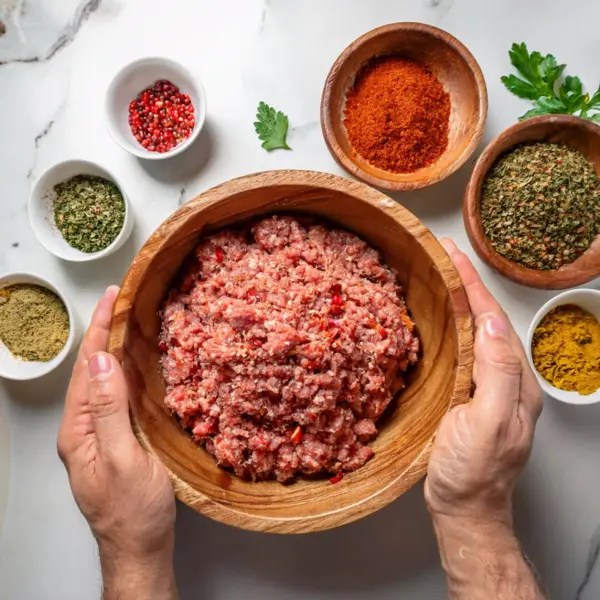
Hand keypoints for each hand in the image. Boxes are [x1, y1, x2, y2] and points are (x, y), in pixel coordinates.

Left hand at [58, 287, 176, 598]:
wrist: (139, 548)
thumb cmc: (134, 511)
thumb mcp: (124, 459)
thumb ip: (110, 409)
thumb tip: (101, 361)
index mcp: (79, 430)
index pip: (87, 368)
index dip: (101, 330)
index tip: (113, 298)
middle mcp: (83, 429)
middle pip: (89, 370)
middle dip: (103, 331)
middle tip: (120, 301)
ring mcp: (97, 435)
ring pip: (101, 381)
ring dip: (111, 348)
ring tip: (125, 321)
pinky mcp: (113, 440)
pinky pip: (114, 395)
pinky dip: (123, 370)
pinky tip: (134, 364)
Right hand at [425, 240, 542, 525]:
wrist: (464, 510)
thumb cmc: (473, 474)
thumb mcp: (489, 424)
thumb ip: (497, 373)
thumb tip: (490, 324)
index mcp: (517, 382)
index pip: (495, 321)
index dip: (474, 286)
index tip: (453, 256)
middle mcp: (506, 380)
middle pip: (487, 321)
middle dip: (467, 285)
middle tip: (444, 257)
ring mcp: (487, 388)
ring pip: (475, 333)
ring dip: (459, 302)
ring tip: (441, 277)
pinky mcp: (468, 396)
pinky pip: (462, 351)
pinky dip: (450, 327)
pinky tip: (439, 321)